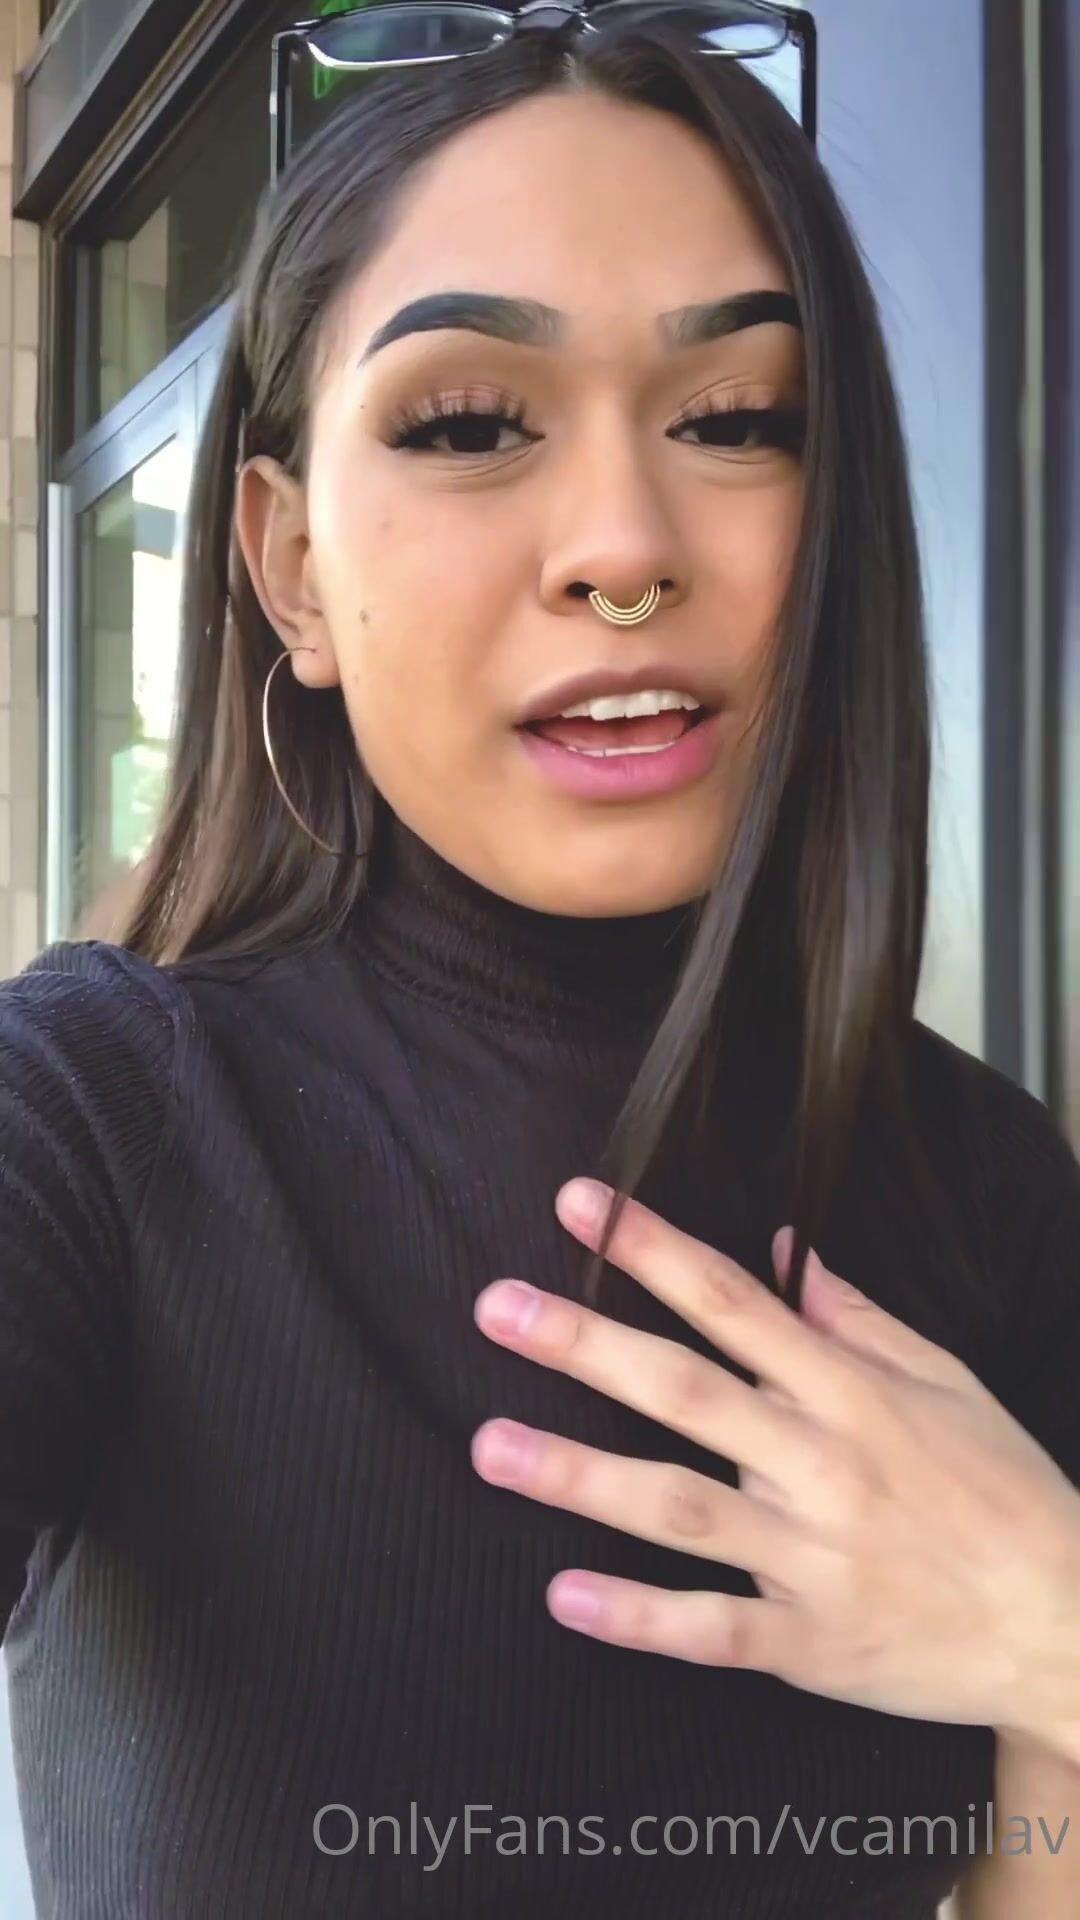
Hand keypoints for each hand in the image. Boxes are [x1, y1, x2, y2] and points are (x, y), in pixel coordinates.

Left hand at [471, 1179, 1079, 1750]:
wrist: (1067, 1622)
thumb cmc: (1005, 1488)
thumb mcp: (948, 1380)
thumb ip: (858, 1317)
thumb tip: (784, 1247)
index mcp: (849, 1390)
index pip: (731, 1299)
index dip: (652, 1246)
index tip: (581, 1200)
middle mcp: (820, 1464)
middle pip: (685, 1391)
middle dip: (585, 1345)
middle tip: (495, 1308)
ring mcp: (811, 1558)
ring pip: (680, 1509)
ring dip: (580, 1477)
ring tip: (491, 1447)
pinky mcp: (811, 1645)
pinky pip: (713, 1629)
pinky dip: (638, 1617)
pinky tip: (562, 1597)